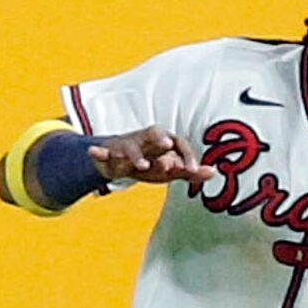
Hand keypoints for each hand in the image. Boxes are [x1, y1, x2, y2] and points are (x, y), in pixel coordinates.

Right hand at [88, 127, 216, 186]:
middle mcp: (145, 141)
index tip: (192, 170)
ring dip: (135, 154)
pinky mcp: (109, 153)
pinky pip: (102, 151)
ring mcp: (126, 146)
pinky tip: (94, 152)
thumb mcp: (170, 169)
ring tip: (141, 164)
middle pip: (154, 135)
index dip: (185, 155)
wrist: (118, 161)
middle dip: (159, 140)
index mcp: (163, 143)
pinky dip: (97, 152)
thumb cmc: (149, 163)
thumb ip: (189, 171)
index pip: (178, 144)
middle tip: (168, 146)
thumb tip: (214, 172)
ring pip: (130, 146)